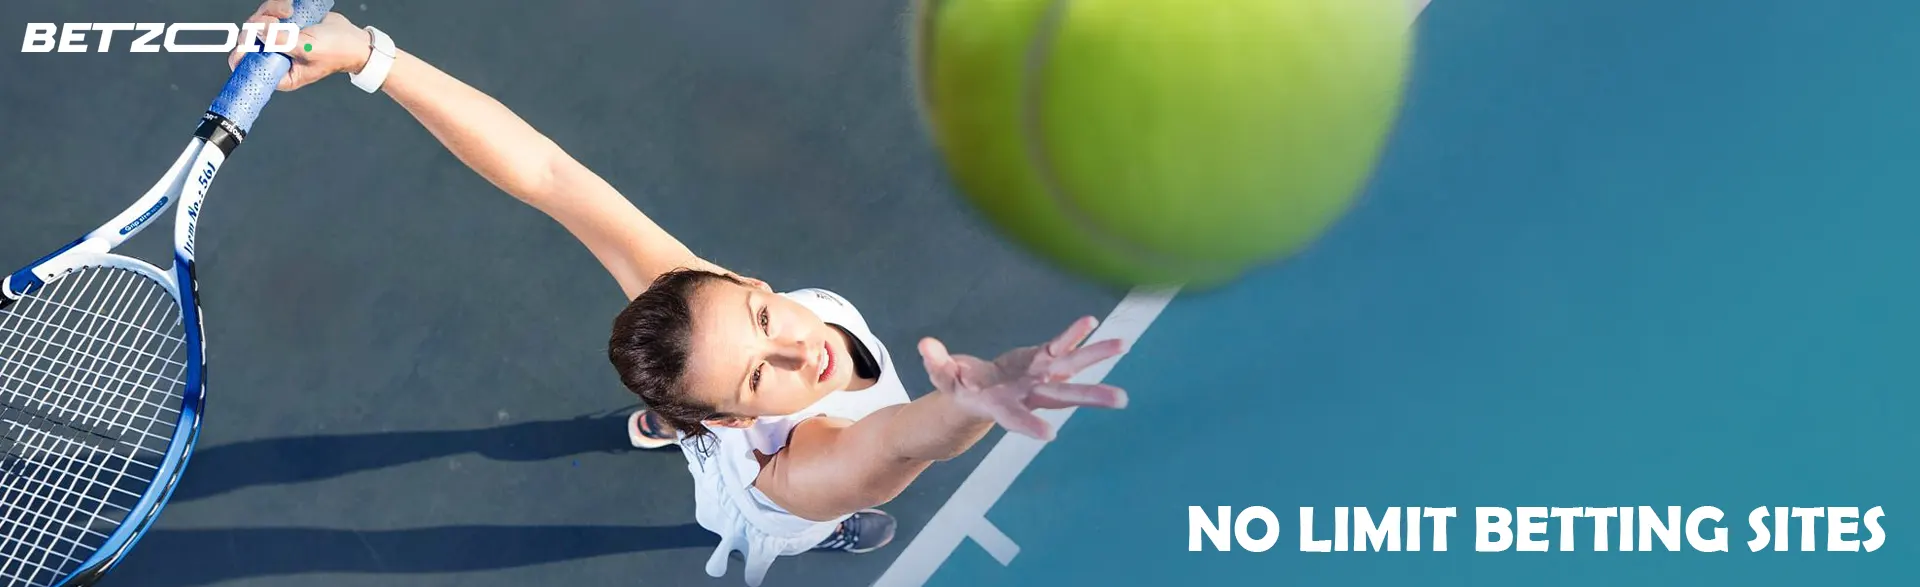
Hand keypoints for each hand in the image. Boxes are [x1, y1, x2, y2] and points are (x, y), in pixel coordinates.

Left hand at [227, 0, 373, 90]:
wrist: (354, 39)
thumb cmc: (338, 52)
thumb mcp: (308, 49)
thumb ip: (281, 41)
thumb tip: (258, 30)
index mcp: (279, 72)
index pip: (246, 66)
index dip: (242, 52)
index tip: (252, 39)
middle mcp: (275, 56)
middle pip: (248, 38)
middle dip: (259, 25)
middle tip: (276, 21)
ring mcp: (277, 38)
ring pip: (258, 21)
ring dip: (270, 11)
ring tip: (288, 12)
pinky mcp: (283, 24)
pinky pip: (269, 11)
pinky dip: (276, 6)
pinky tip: (290, 8)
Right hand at [918, 316, 1129, 440]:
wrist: (980, 394)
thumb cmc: (960, 390)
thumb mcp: (943, 380)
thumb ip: (937, 364)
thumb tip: (925, 345)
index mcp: (1001, 406)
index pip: (1016, 418)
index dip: (1029, 425)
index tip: (1049, 435)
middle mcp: (1028, 394)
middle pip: (1062, 395)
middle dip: (1090, 396)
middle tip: (1122, 399)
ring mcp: (1040, 377)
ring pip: (1072, 368)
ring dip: (1096, 356)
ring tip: (1123, 344)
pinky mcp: (1042, 359)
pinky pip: (1062, 346)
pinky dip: (1076, 335)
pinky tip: (1093, 322)